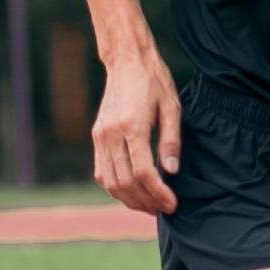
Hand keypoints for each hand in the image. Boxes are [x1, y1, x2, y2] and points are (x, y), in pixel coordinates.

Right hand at [92, 48, 181, 215]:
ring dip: (129, 200)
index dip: (159, 193)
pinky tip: (131, 193)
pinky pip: (101, 171)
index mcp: (133, 126)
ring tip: (149, 206)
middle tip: (163, 209)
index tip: (172, 204)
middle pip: (126, 181)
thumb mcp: (172, 107)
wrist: (126, 60)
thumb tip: (171, 172)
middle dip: (146, 201)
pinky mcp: (96, 136)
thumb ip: (171, 140)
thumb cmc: (153, 81)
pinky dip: (114, 188)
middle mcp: (111, 133)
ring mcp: (100, 135)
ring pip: (110, 181)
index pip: (144, 172)